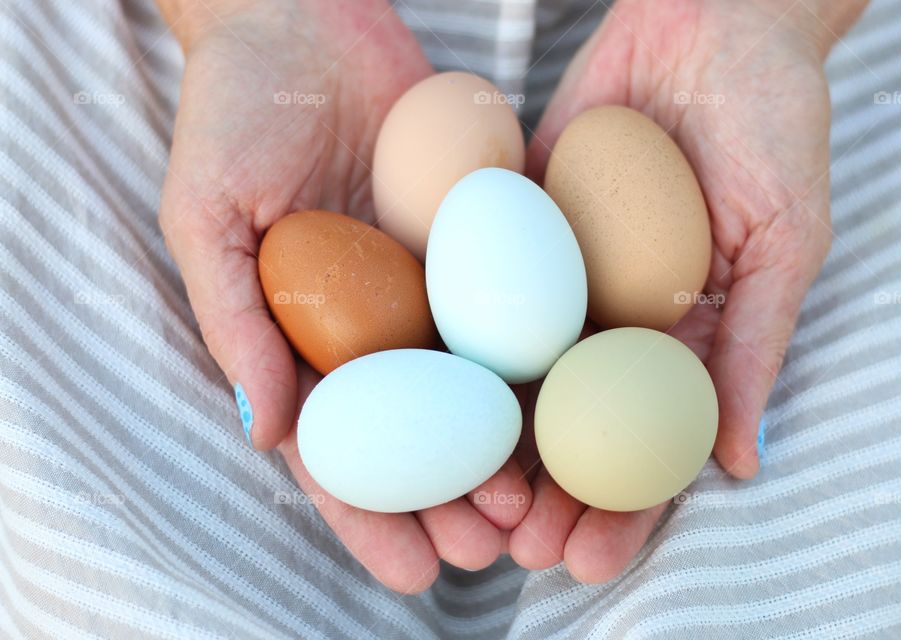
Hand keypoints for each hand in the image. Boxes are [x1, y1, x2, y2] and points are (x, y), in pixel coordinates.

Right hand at [157, 0, 529, 591]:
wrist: (304, 17)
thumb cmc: (235, 113)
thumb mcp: (208, 214)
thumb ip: (233, 318)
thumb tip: (263, 430)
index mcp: (308, 338)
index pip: (342, 450)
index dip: (374, 515)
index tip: (413, 570)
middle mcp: (379, 324)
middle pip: (423, 435)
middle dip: (454, 500)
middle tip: (494, 548)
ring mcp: (436, 285)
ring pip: (479, 387)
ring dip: (510, 451)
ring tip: (544, 503)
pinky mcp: (486, 237)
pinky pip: (518, 303)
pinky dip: (543, 358)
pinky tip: (576, 404)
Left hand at [513, 0, 866, 581]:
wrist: (710, 18)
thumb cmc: (774, 121)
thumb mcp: (787, 233)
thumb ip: (759, 340)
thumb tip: (739, 458)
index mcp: (685, 334)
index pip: (649, 443)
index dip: (623, 505)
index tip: (591, 556)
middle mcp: (613, 318)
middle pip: (574, 425)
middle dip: (547, 494)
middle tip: (514, 550)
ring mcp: (558, 276)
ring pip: (516, 375)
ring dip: (491, 444)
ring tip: (464, 500)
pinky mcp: (511, 226)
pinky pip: (478, 289)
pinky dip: (455, 344)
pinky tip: (426, 396)